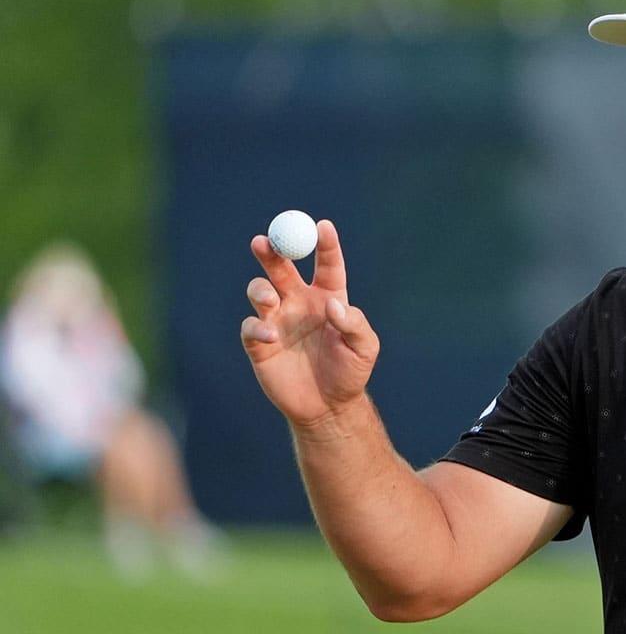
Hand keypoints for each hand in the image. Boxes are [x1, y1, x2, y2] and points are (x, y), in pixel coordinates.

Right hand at [241, 219, 379, 426]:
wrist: (328, 407)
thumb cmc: (350, 373)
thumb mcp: (365, 349)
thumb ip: (354, 324)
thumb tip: (334, 304)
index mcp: (329, 297)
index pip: (326, 264)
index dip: (324, 244)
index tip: (322, 225)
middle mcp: (300, 303)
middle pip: (283, 268)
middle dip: (273, 251)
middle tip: (264, 240)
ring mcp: (278, 321)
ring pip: (260, 291)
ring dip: (261, 289)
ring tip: (269, 298)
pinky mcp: (260, 344)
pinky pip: (251, 327)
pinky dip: (257, 327)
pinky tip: (270, 336)